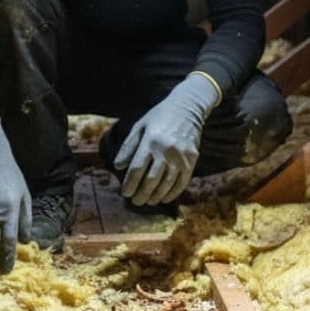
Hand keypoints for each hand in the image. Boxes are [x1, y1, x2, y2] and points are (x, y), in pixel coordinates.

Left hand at [116, 73, 219, 205]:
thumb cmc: (159, 117)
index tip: (125, 193)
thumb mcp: (140, 126)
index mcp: (150, 141)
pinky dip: (172, 193)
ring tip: (148, 202)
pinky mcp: (191, 160)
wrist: (187, 108)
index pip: (137, 169)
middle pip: (151, 180)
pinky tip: (164, 198)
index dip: (129, 184)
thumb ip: (128, 147)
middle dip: (141, 194)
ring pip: (166, 184)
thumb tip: (118, 167)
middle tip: (135, 202)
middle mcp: (166, 150)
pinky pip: (181, 182)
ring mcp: (180, 157)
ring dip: (155, 196)